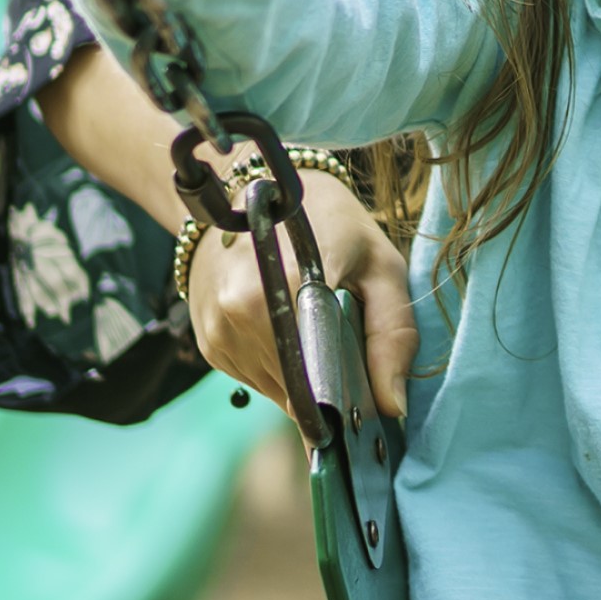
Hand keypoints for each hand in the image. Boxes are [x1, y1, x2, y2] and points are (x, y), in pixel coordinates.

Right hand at [187, 165, 419, 427]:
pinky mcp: (207, 340)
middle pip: (297, 389)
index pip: (319, 380)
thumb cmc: (331, 223)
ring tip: (315, 336)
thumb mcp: (381, 266)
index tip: (364, 408)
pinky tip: (287, 331)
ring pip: (274, 389)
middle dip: (328, 388)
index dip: (346, 402)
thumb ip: (392, 335)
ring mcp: (220, 327)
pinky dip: (276, 368)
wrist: (255, 191)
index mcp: (291, 286)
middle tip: (348, 357)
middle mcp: (244, 309)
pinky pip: (251, 378)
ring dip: (301, 379)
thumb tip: (392, 407)